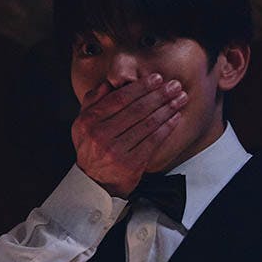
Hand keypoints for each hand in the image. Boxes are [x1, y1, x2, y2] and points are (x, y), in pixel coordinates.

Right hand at [71, 73, 187, 197]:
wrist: (95, 183)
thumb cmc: (92, 149)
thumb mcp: (82, 124)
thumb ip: (92, 101)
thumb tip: (108, 83)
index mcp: (88, 121)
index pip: (119, 98)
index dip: (141, 87)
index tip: (157, 78)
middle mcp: (100, 135)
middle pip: (136, 109)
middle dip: (159, 95)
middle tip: (175, 85)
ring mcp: (116, 150)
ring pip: (147, 124)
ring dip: (167, 109)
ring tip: (180, 98)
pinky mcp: (131, 164)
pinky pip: (153, 141)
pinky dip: (166, 127)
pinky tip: (175, 117)